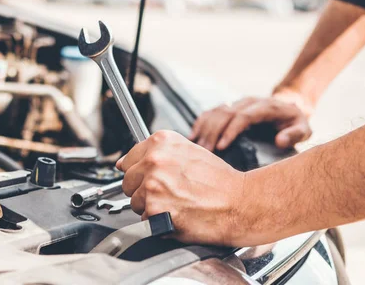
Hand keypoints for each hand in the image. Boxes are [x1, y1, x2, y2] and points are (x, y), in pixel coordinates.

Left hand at [116, 130, 246, 245]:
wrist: (240, 203)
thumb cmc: (220, 182)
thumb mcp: (189, 152)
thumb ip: (158, 154)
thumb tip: (124, 163)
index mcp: (161, 142)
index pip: (127, 159)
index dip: (139, 173)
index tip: (148, 178)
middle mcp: (154, 160)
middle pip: (127, 181)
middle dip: (142, 190)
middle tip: (168, 193)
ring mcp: (152, 184)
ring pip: (134, 201)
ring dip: (150, 207)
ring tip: (175, 204)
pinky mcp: (154, 208)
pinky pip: (143, 219)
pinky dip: (156, 223)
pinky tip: (176, 215)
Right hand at [189, 97, 310, 150]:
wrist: (289, 105)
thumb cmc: (295, 122)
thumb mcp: (303, 129)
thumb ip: (294, 134)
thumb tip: (279, 141)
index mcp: (265, 106)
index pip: (243, 116)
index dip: (230, 131)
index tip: (220, 147)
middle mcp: (249, 102)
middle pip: (225, 113)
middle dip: (213, 132)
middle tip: (204, 151)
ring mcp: (238, 102)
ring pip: (216, 111)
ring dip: (204, 128)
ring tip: (197, 147)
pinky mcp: (230, 106)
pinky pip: (212, 111)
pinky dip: (201, 122)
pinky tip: (193, 136)